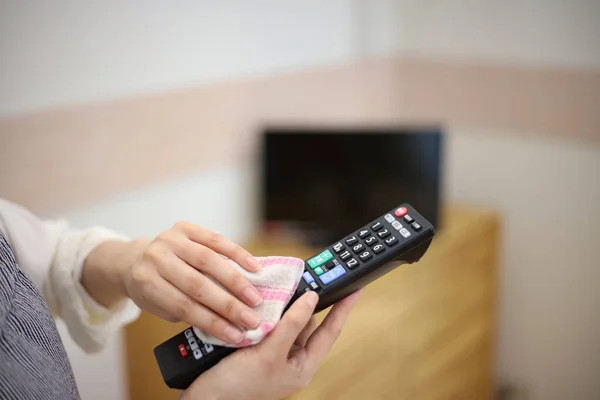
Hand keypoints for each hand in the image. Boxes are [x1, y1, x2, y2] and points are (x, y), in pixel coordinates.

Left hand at [122, 222, 263, 343]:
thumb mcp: (162, 307)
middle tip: (251, 319)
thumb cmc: (154, 289)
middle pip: (197, 284)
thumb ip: (190, 311)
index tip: (236, 335)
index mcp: (146, 282)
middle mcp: (156, 258)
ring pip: (209, 261)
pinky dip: (237, 254)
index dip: (212, 322)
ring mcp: (170, 239)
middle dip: (228, 305)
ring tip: (255, 298)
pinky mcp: (184, 227)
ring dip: (236, 282)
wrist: (137, 260)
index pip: (183, 306)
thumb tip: (229, 324)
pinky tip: (253, 268)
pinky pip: (216, 240)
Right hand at [181, 289, 362, 399]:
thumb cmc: (237, 387)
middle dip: (305, 304)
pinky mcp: (257, 348)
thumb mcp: (269, 354)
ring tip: (281, 290)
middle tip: (307, 280)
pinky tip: (263, 301)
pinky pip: (269, 325)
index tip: (354, 291)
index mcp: (302, 367)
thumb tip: (310, 299)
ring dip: (283, 307)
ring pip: (286, 322)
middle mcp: (291, 360)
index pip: (329, 333)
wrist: (204, 399)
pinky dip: (268, 312)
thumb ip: (290, 325)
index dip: (342, 311)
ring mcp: (274, 354)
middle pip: (306, 324)